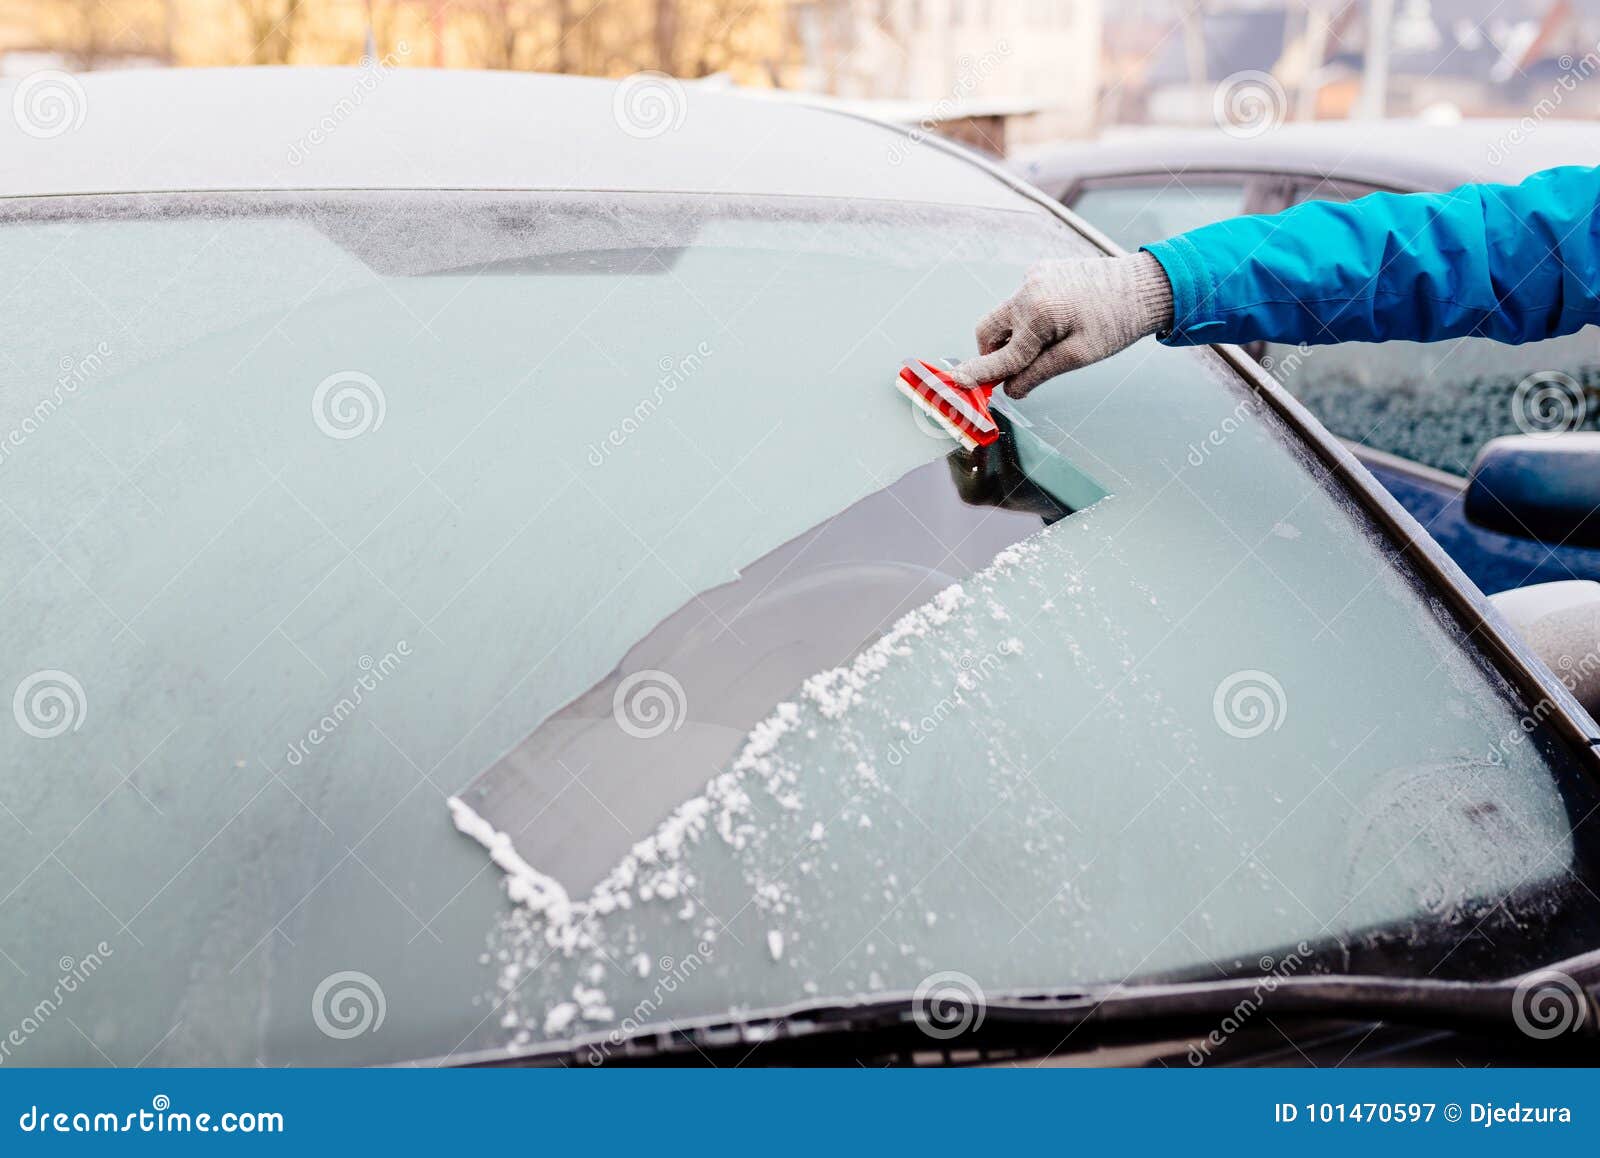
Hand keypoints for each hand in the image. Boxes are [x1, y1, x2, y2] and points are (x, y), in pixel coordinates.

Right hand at [952, 253, 1173, 397]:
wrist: (1145, 286)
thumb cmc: (1117, 322)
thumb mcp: (1078, 356)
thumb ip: (1038, 373)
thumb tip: (1010, 390)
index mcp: (1038, 312)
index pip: (1002, 354)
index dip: (981, 374)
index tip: (958, 384)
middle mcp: (1028, 289)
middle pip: (989, 329)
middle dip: (993, 354)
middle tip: (1012, 373)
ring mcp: (1034, 276)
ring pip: (1006, 316)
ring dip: (1015, 337)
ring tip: (1050, 347)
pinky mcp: (1043, 271)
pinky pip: (1023, 302)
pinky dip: (1029, 320)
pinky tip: (1059, 324)